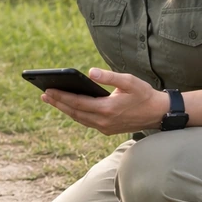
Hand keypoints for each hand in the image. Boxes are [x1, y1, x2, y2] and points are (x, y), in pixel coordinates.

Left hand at [40, 68, 169, 135]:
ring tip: (51, 99)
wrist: (158, 114)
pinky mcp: (107, 130)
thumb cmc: (144, 94)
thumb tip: (91, 71)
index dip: (61, 97)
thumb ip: (110, 76)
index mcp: (107, 109)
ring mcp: (104, 128)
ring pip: (78, 119)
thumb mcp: (129, 81)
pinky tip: (68, 106)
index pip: (77, 103)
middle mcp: (103, 121)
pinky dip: (75, 114)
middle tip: (43, 95)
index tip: (47, 90)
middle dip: (58, 103)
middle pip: (74, 112)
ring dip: (64, 109)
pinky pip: (86, 122)